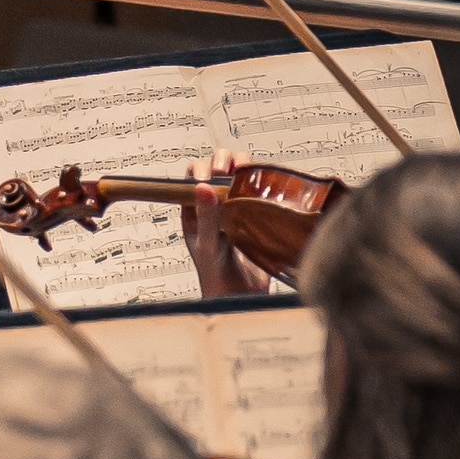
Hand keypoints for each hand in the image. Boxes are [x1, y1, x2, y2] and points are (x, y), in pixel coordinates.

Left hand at [181, 146, 272, 300]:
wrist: (240, 297)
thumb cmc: (216, 276)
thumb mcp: (208, 245)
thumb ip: (205, 217)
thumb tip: (202, 187)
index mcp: (194, 209)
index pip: (193, 175)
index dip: (201, 169)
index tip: (210, 176)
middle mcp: (215, 205)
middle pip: (218, 168)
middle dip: (224, 161)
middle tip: (229, 171)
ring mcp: (237, 208)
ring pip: (241, 176)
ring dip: (245, 169)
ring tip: (248, 175)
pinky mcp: (258, 215)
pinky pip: (261, 191)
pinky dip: (265, 183)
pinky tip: (266, 188)